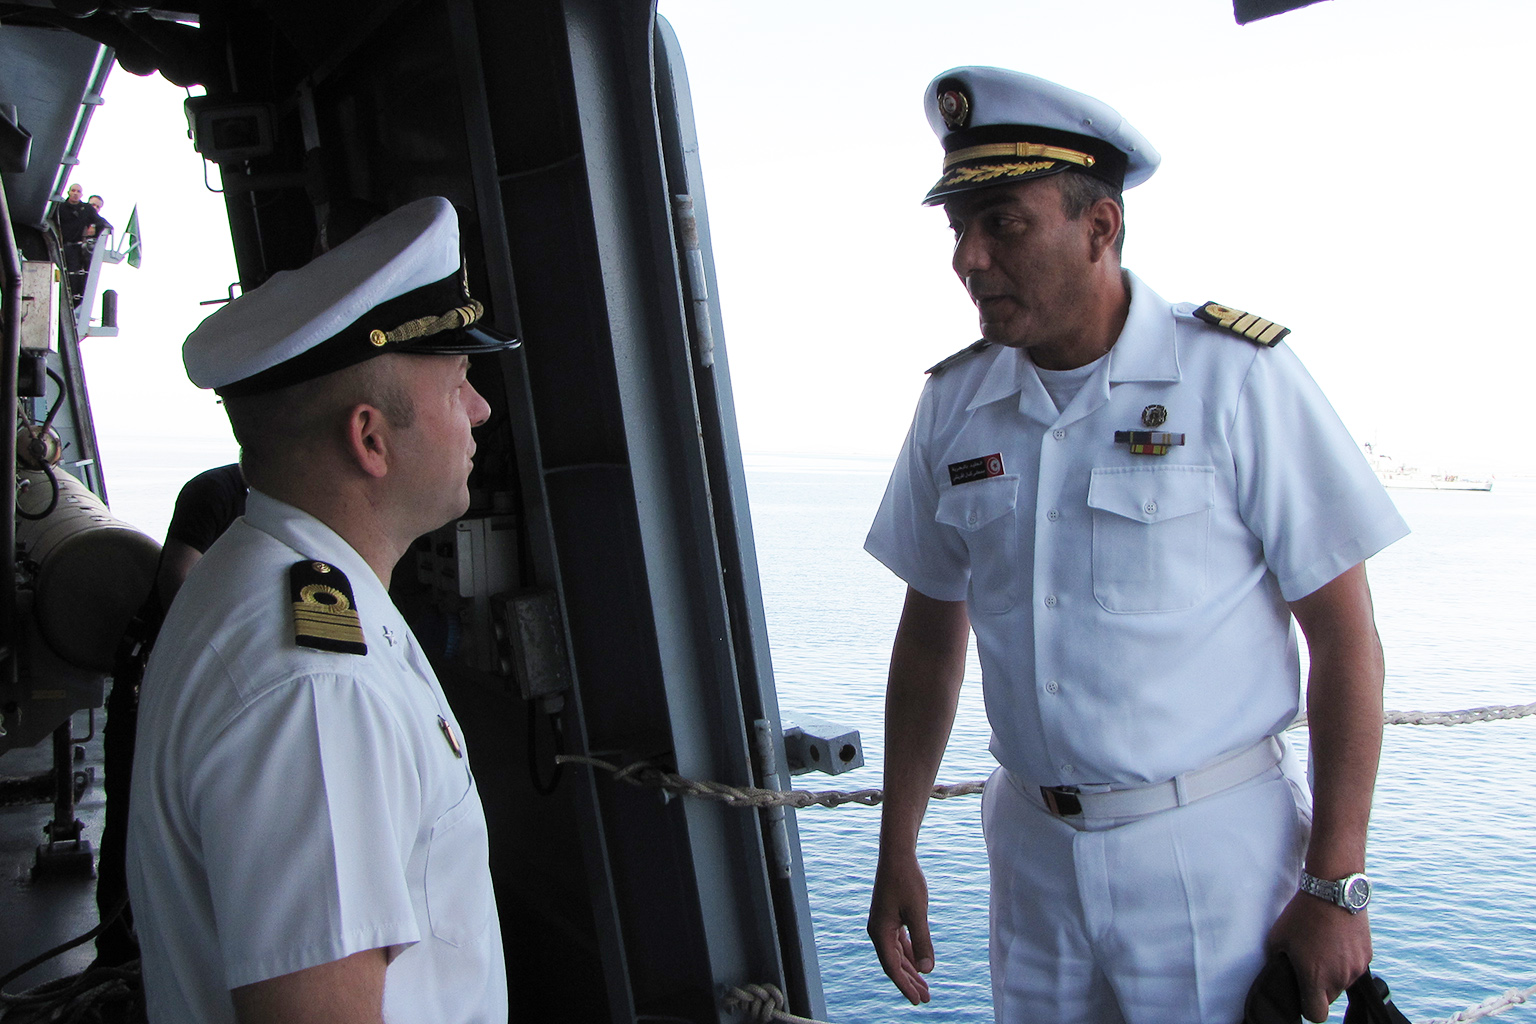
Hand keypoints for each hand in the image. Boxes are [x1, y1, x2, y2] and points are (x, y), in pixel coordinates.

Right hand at [866, 851, 933, 1004]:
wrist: (897, 856)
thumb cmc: (907, 881)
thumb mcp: (918, 912)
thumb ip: (922, 942)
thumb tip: (927, 970)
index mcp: (880, 932)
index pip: (892, 967)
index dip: (905, 986)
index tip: (918, 1001)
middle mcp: (878, 931)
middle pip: (894, 964)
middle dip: (909, 982)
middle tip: (925, 999)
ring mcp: (883, 924)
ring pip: (897, 955)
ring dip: (911, 970)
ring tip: (925, 987)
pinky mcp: (890, 917)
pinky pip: (899, 943)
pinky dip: (909, 955)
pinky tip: (919, 963)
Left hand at [1266, 891, 1371, 1021]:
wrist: (1333, 891)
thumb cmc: (1301, 914)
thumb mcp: (1278, 939)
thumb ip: (1280, 964)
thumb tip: (1281, 975)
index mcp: (1315, 979)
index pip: (1316, 1015)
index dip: (1307, 1006)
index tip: (1302, 992)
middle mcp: (1339, 978)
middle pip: (1329, 998)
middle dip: (1319, 987)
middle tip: (1309, 963)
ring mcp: (1356, 968)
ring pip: (1343, 983)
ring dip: (1333, 974)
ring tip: (1322, 948)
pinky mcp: (1367, 956)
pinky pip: (1354, 968)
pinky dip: (1345, 961)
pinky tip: (1335, 941)